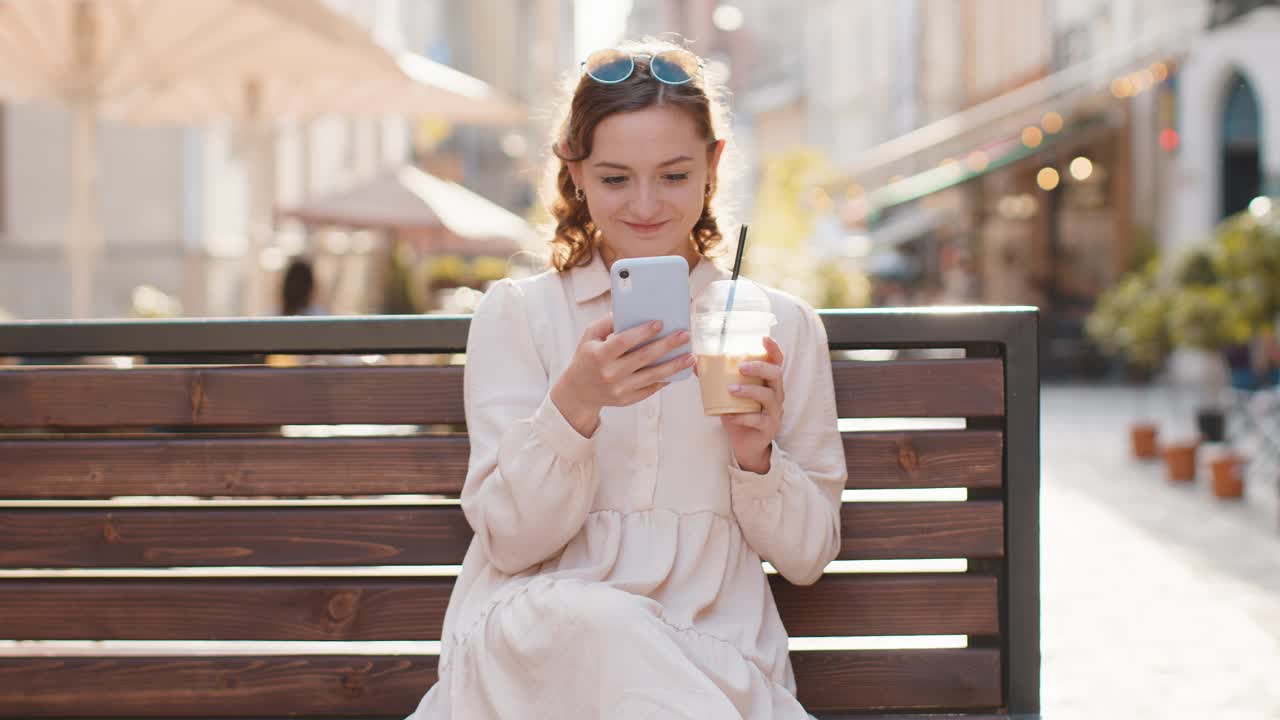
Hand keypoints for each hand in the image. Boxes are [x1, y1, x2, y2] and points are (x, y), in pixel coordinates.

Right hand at [551, 314, 694, 436]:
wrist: (578, 391)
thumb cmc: (587, 357)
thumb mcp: (589, 336)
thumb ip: (607, 322)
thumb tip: (630, 311)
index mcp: (598, 355)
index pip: (624, 341)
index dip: (643, 332)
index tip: (660, 323)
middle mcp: (609, 374)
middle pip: (644, 358)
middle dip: (667, 345)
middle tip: (684, 335)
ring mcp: (619, 389)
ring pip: (653, 376)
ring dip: (674, 366)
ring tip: (690, 356)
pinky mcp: (627, 400)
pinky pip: (651, 389)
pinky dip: (665, 379)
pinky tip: (677, 370)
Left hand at [720, 336, 784, 473]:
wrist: (746, 445)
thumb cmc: (740, 415)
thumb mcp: (728, 396)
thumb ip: (717, 381)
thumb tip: (696, 364)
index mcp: (768, 383)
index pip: (776, 362)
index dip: (773, 349)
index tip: (764, 338)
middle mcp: (776, 395)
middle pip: (776, 375)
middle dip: (759, 368)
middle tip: (740, 367)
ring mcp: (774, 412)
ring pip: (769, 396)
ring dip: (749, 391)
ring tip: (731, 390)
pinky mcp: (769, 428)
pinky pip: (759, 420)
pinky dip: (745, 416)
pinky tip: (733, 416)